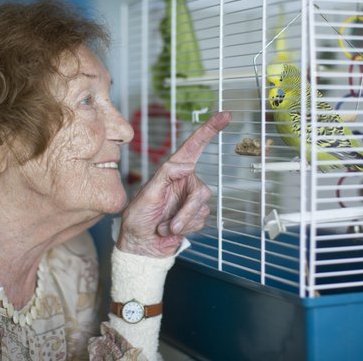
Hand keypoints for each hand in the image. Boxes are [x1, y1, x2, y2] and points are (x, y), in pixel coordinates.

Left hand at [117, 112, 231, 257]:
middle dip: (186, 211)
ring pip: (202, 209)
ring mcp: (191, 199)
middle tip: (170, 224)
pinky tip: (171, 231)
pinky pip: (201, 222)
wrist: (141, 246)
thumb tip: (188, 164)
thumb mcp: (147, 194)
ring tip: (165, 226)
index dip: (209, 129)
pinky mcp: (196, 216)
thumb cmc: (137, 218)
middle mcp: (185, 181)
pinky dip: (186, 229)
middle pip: (202, 191)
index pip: (194, 147)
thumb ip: (167, 175)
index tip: (225, 115)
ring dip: (183, 222)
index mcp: (173, 170)